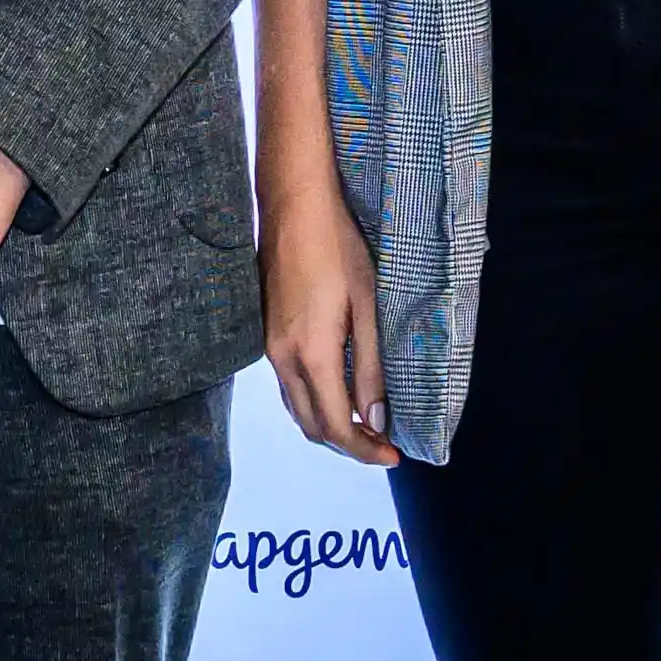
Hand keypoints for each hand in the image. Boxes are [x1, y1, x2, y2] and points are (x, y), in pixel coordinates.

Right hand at [259, 164, 392, 465]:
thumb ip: (370, 366)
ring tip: (365, 423)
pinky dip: (313, 402)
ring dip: (328, 424)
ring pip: (296, 407)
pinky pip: (288, 386)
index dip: (364, 450)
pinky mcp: (267, 332)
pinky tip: (337, 390)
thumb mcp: (367, 305)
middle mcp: (283, 359)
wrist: (293, 205)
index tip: (393, 455)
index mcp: (311, 354)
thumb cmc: (338, 248)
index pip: (335, 426)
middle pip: (311, 425)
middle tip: (383, 443)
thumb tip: (376, 419)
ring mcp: (269, 346)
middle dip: (347, 444)